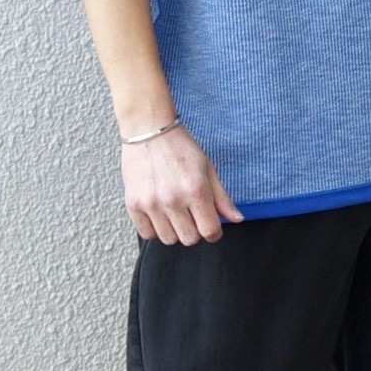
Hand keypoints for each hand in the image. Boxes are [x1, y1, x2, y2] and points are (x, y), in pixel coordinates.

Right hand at [121, 123, 244, 245]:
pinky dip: (154, 228)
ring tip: (173, 212)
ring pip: (168, 239)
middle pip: (189, 239)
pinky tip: (158, 213)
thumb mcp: (208, 169)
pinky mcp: (133, 204)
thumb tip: (236, 218)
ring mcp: (151, 203)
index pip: (210, 231)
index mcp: (195, 190)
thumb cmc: (179, 147)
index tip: (210, 226)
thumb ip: (222, 198)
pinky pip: (147, 233)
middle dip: (194, 230)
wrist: (148, 130)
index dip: (214, 232)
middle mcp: (173, 199)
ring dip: (174, 230)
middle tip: (191, 215)